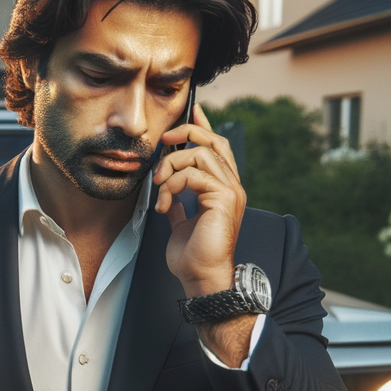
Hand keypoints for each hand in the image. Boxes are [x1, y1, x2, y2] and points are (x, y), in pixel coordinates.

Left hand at [153, 103, 245, 295]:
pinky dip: (171, 186)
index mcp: (223, 189)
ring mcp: (230, 191)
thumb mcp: (180, 223)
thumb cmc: (192, 256)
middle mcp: (231, 186)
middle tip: (163, 141)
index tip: (191, 113)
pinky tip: (163, 206)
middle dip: (185, 134)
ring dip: (170, 166)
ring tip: (159, 188)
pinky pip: (192, 175)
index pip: (218, 147)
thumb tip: (166, 193)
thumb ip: (178, 204)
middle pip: (213, 142)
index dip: (203, 127)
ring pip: (199, 154)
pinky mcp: (223, 198)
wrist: (201, 277)